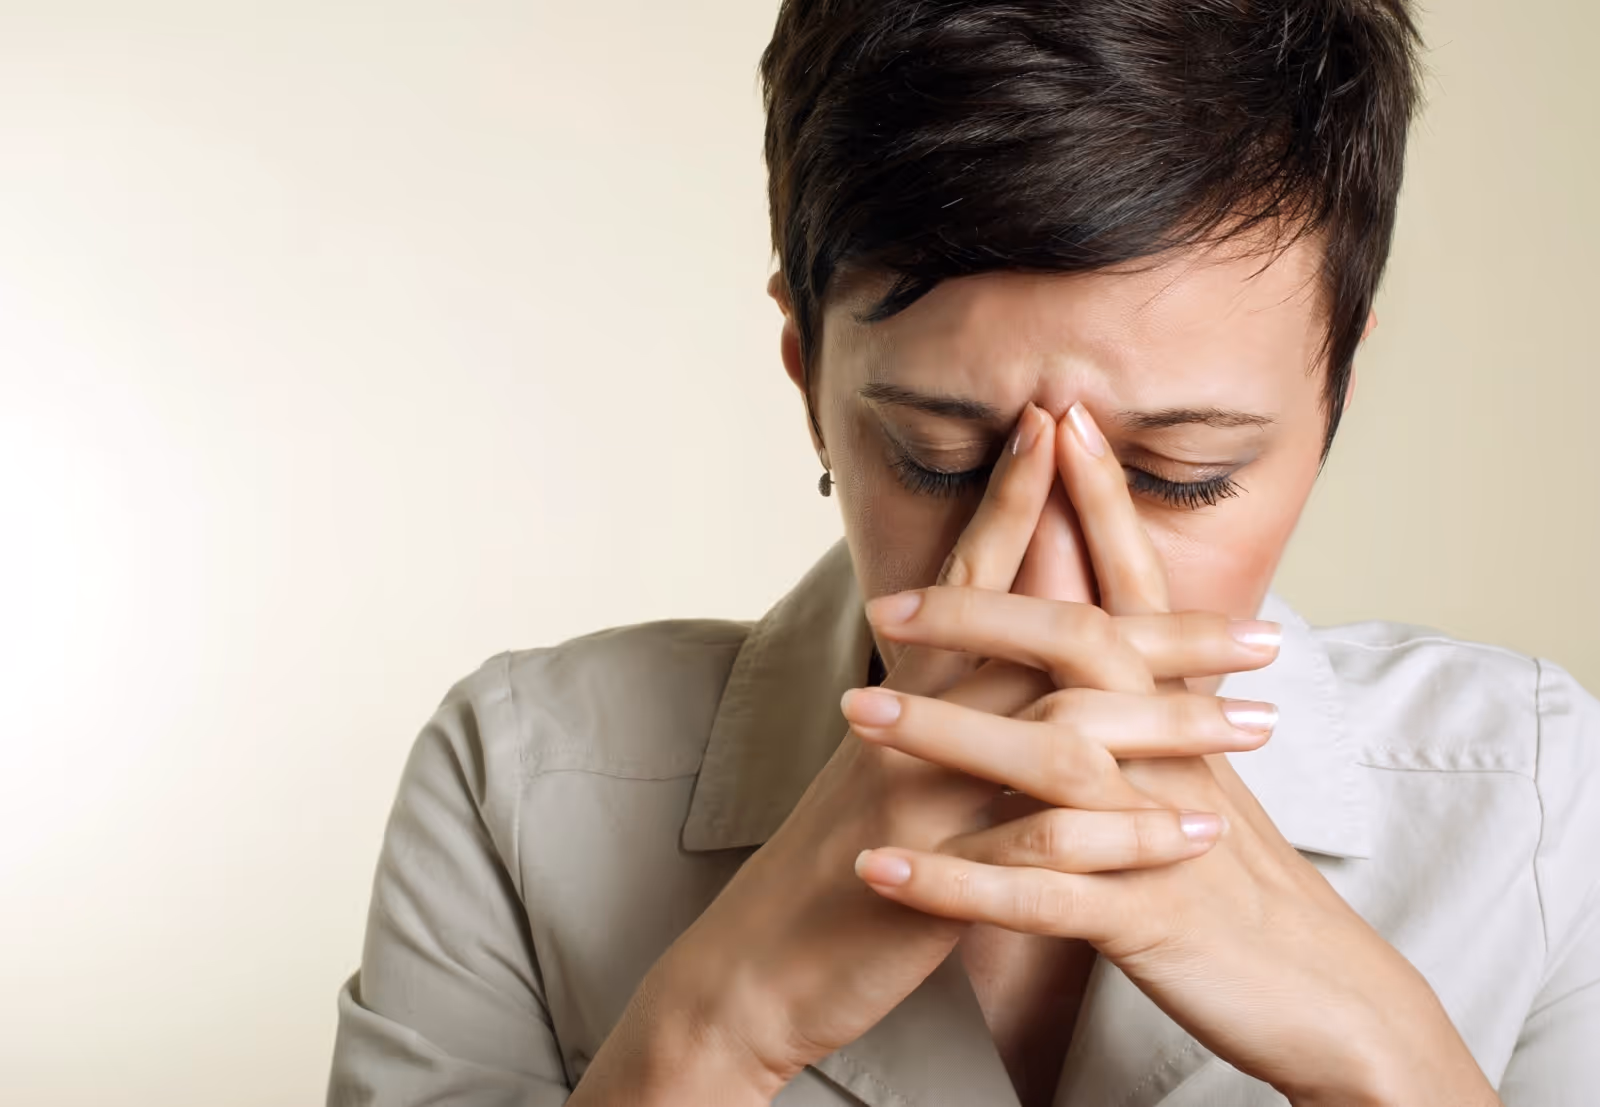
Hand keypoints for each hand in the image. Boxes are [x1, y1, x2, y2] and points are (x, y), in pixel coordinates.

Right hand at [574, 404, 1285, 1102]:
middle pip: (1044, 639)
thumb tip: (1009, 667)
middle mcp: (915, 722)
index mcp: (909, 692)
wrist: (757, 963)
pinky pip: (1041, 838)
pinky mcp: (934, 868)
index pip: (974, 577)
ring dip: (1167, 720)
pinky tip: (1196, 833)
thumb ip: (949, 709)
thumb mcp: (891, 767)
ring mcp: (921, 790)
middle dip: (1157, 626)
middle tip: (1259, 629)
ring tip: (1256, 724)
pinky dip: (1125, 831)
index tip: (1062, 424)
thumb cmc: (838, 864)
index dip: (1014, 498)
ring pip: (1058, 727)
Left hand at [848, 402, 1499, 1106]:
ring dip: (947, 733)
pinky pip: (1038, 895)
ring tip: (854, 712)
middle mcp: (1178, 755)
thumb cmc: (1246, 883)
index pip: (1136, 589)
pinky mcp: (1147, 917)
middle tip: (887, 596)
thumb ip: (1154, 706)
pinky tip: (879, 872)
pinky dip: (953, 883)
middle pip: (1082, 652)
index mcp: (1186, 718)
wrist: (1331, 998)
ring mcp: (1162, 832)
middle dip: (986, 611)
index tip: (1054, 422)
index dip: (1098, 504)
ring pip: (1050, 761)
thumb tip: (1110, 641)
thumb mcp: (1202, 778)